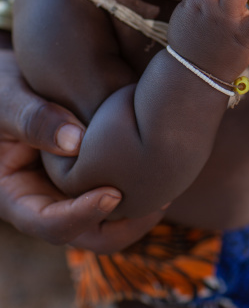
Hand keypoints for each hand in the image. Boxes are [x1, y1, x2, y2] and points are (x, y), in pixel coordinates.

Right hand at [0, 47, 163, 250]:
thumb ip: (32, 118)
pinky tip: (159, 161)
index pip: (50, 225)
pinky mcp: (89, 171)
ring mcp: (69, 189)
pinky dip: (137, 182)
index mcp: (15, 196)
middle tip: (158, 201)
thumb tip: (74, 141)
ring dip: (137, 209)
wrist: (15, 76)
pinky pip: (115, 187)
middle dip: (125, 225)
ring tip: (168, 184)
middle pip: (88, 235)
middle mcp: (45, 200)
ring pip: (108, 218)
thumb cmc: (1, 85)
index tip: (113, 193)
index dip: (82, 215)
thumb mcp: (7, 96)